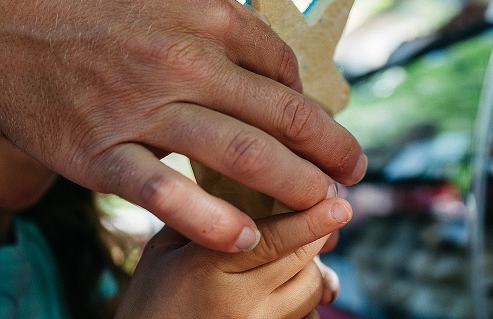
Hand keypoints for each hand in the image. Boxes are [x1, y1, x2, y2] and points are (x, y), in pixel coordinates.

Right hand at [115, 198, 352, 318]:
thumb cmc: (151, 298)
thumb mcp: (164, 249)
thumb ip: (206, 217)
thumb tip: (258, 187)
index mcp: (206, 267)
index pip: (274, 239)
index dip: (312, 218)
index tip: (341, 202)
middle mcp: (238, 302)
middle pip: (302, 261)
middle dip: (319, 234)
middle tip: (327, 213)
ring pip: (310, 290)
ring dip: (311, 267)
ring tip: (295, 253)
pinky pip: (307, 318)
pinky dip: (305, 298)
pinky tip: (285, 287)